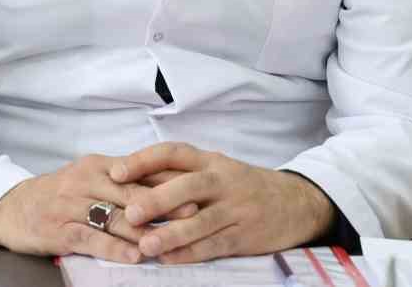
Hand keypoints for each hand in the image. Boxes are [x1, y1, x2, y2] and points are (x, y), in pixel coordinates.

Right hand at [0, 154, 197, 261]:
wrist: (12, 208)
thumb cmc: (60, 194)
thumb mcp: (92, 179)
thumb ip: (125, 182)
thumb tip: (171, 186)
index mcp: (99, 165)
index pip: (139, 170)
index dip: (168, 181)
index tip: (197, 190)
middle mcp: (85, 180)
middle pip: (131, 192)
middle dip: (164, 205)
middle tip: (193, 215)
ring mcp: (70, 205)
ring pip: (113, 217)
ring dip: (143, 230)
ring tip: (168, 241)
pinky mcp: (59, 230)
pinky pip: (91, 238)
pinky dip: (114, 248)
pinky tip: (133, 256)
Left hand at [110, 142, 335, 262]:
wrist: (295, 203)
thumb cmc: (242, 186)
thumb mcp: (216, 170)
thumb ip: (180, 174)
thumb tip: (131, 182)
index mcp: (210, 161)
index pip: (174, 152)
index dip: (144, 160)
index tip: (116, 171)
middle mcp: (223, 180)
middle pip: (188, 186)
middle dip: (157, 199)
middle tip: (130, 213)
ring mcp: (236, 208)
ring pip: (201, 220)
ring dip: (172, 233)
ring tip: (146, 245)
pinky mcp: (245, 235)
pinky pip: (215, 244)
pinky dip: (192, 253)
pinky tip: (171, 259)